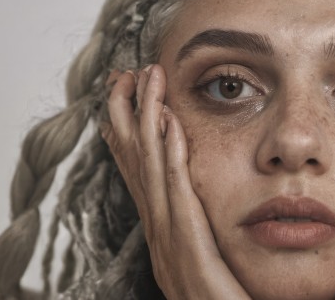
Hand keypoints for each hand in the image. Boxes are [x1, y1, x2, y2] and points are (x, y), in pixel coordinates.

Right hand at [101, 65, 249, 299]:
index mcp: (164, 235)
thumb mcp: (207, 261)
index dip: (129, 132)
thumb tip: (203, 204)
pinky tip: (171, 124)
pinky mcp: (189, 252)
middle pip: (136, 164)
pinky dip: (171, 158)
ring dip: (147, 120)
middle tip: (126, 73)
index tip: (128, 95)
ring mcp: (169, 244)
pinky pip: (178, 196)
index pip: (141, 174)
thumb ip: (202, 232)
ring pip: (152, 170)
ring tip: (147, 80)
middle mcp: (159, 235)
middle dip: (128, 114)